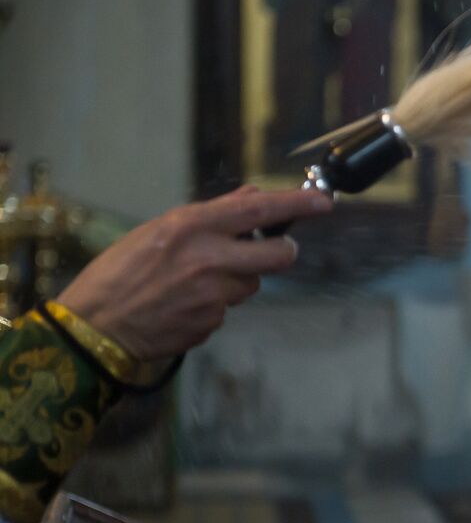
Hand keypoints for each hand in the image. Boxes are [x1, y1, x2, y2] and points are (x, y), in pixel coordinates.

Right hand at [56, 186, 331, 359]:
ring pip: (252, 284)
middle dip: (283, 251)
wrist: (97, 324)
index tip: (322, 201)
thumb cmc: (121, 271)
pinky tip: (184, 304)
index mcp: (191, 226)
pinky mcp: (213, 322)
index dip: (297, 204)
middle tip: (276, 249)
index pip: (259, 210)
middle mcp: (208, 258)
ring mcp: (214, 294)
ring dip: (237, 281)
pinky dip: (215, 305)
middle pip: (278, 255)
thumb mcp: (160, 230)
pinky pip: (228, 309)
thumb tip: (253, 197)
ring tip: (196, 282)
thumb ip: (212, 215)